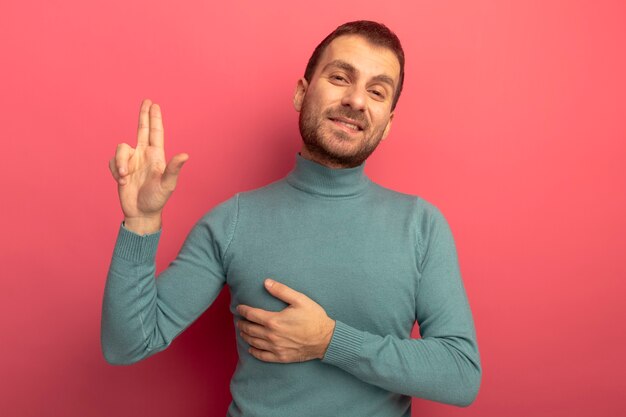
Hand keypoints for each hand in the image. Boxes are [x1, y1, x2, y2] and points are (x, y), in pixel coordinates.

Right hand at [108, 99, 188, 226]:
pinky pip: (113, 161)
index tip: (154, 104)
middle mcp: (144, 155)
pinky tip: (121, 181)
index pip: (156, 133)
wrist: (141, 213)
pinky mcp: (120, 169)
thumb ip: (174, 168)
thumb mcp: (168, 184)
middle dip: (143, 116)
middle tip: (146, 101)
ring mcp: (132, 161)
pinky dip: (115, 170)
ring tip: (124, 176)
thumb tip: (186, 154)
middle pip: (142, 130)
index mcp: (156, 156)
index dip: (155, 118)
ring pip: (121, 148)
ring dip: (120, 162)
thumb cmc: (157, 199)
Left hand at [236, 279, 335, 362]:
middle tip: (239, 320)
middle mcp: (271, 336)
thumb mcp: (300, 299)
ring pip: (253, 342)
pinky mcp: (280, 357)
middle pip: (250, 329)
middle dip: (242, 323)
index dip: (243, 310)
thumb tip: (266, 282)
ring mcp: (275, 348)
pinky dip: (254, 351)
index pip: (252, 315)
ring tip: (242, 331)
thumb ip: (281, 290)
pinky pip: (262, 356)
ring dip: (245, 336)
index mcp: (274, 321)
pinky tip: (251, 348)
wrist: (326, 339)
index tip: (239, 308)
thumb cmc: (314, 318)